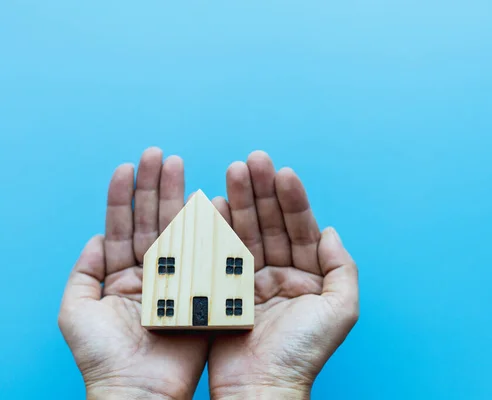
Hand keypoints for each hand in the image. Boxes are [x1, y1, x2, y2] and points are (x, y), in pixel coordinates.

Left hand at [58, 148, 207, 399]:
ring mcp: (178, 277)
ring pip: (179, 230)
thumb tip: (95, 237)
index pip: (121, 226)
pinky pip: (205, 253)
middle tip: (159, 155)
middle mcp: (151, 271)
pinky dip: (207, 228)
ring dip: (179, 198)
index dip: (123, 196)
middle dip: (154, 186)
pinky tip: (208, 202)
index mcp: (121, 274)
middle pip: (153, 220)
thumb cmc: (103, 358)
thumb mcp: (77, 312)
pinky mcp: (201, 289)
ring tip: (179, 166)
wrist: (140, 391)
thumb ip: (84, 272)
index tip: (128, 166)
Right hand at [208, 151, 359, 398]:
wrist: (260, 388)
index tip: (283, 172)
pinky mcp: (226, 289)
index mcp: (309, 276)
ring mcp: (253, 279)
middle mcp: (282, 273)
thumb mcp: (339, 310)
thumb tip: (331, 230)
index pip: (302, 229)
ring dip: (241, 201)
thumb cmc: (303, 354)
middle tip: (252, 160)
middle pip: (272, 224)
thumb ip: (342, 268)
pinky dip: (220, 228)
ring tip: (233, 172)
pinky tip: (217, 204)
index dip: (294, 200)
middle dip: (263, 191)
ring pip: (247, 232)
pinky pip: (223, 252)